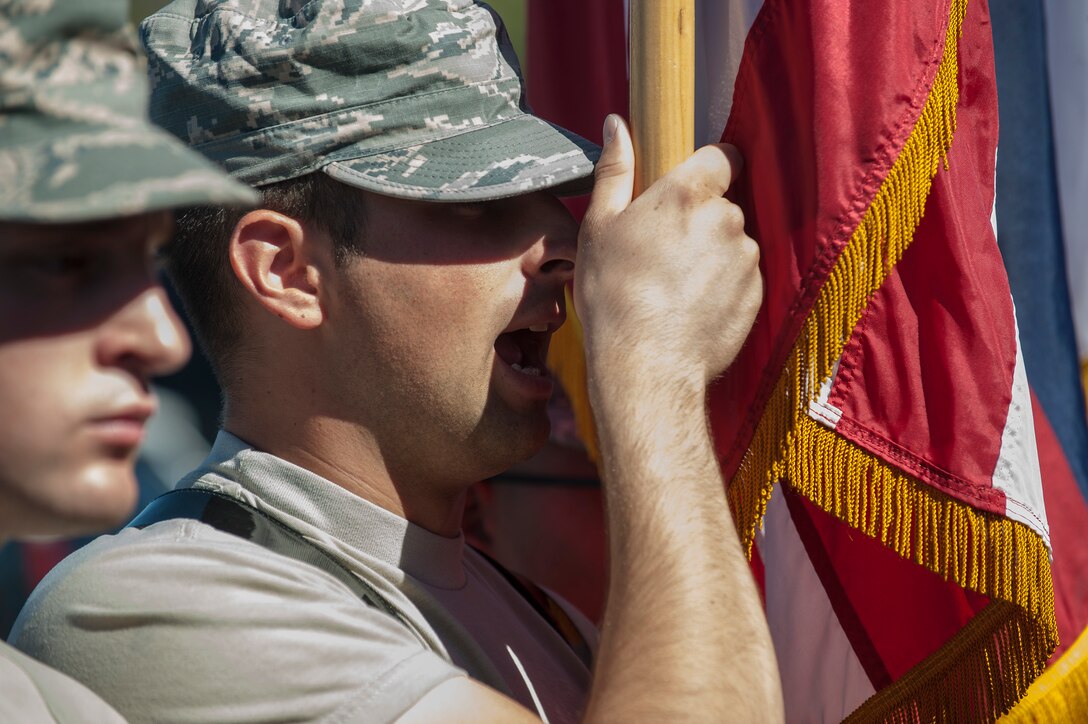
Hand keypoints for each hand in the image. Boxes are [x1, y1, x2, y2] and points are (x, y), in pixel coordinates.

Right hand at [576, 114, 762, 385]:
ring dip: (710, 256)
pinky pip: (740, 279)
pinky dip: (721, 288)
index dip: (706, 169)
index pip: (721, 156)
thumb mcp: (599, 227)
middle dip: (698, 221)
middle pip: (721, 205)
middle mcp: (726, 219)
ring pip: (731, 244)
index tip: (683, 192)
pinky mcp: (757, 294)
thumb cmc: (613, 295)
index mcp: (687, 193)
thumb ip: (615, 170)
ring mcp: (746, 258)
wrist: (646, 366)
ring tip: (672, 288)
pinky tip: (689, 309)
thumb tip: (616, 123)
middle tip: (660, 253)